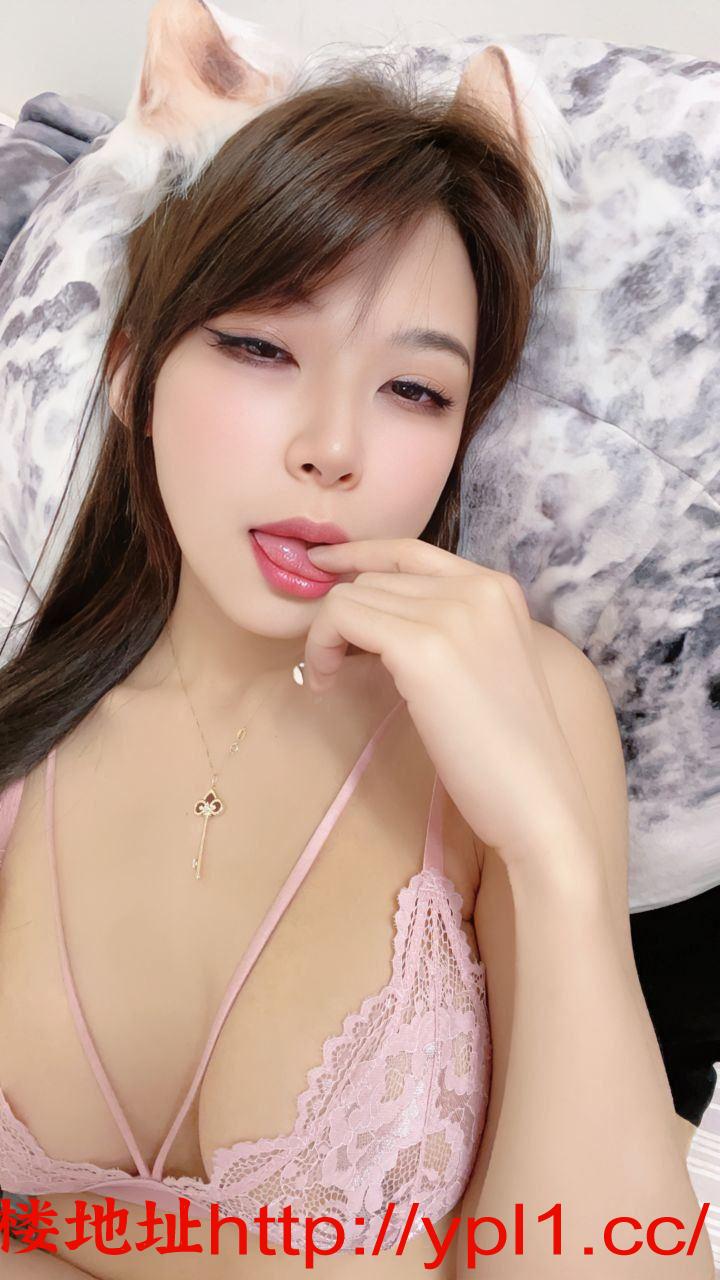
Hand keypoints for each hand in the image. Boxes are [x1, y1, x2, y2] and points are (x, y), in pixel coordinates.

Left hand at [304, 537, 601, 879]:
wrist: (537, 801)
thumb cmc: (508, 752)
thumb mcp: (483, 664)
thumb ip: (444, 627)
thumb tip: (368, 613)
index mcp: (499, 588)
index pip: (410, 551)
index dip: (358, 554)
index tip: (322, 565)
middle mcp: (477, 588)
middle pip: (373, 578)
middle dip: (342, 617)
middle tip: (333, 666)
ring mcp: (452, 615)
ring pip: (350, 595)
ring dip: (326, 635)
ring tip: (332, 679)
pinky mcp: (422, 648)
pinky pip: (340, 618)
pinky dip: (320, 647)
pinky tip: (326, 683)